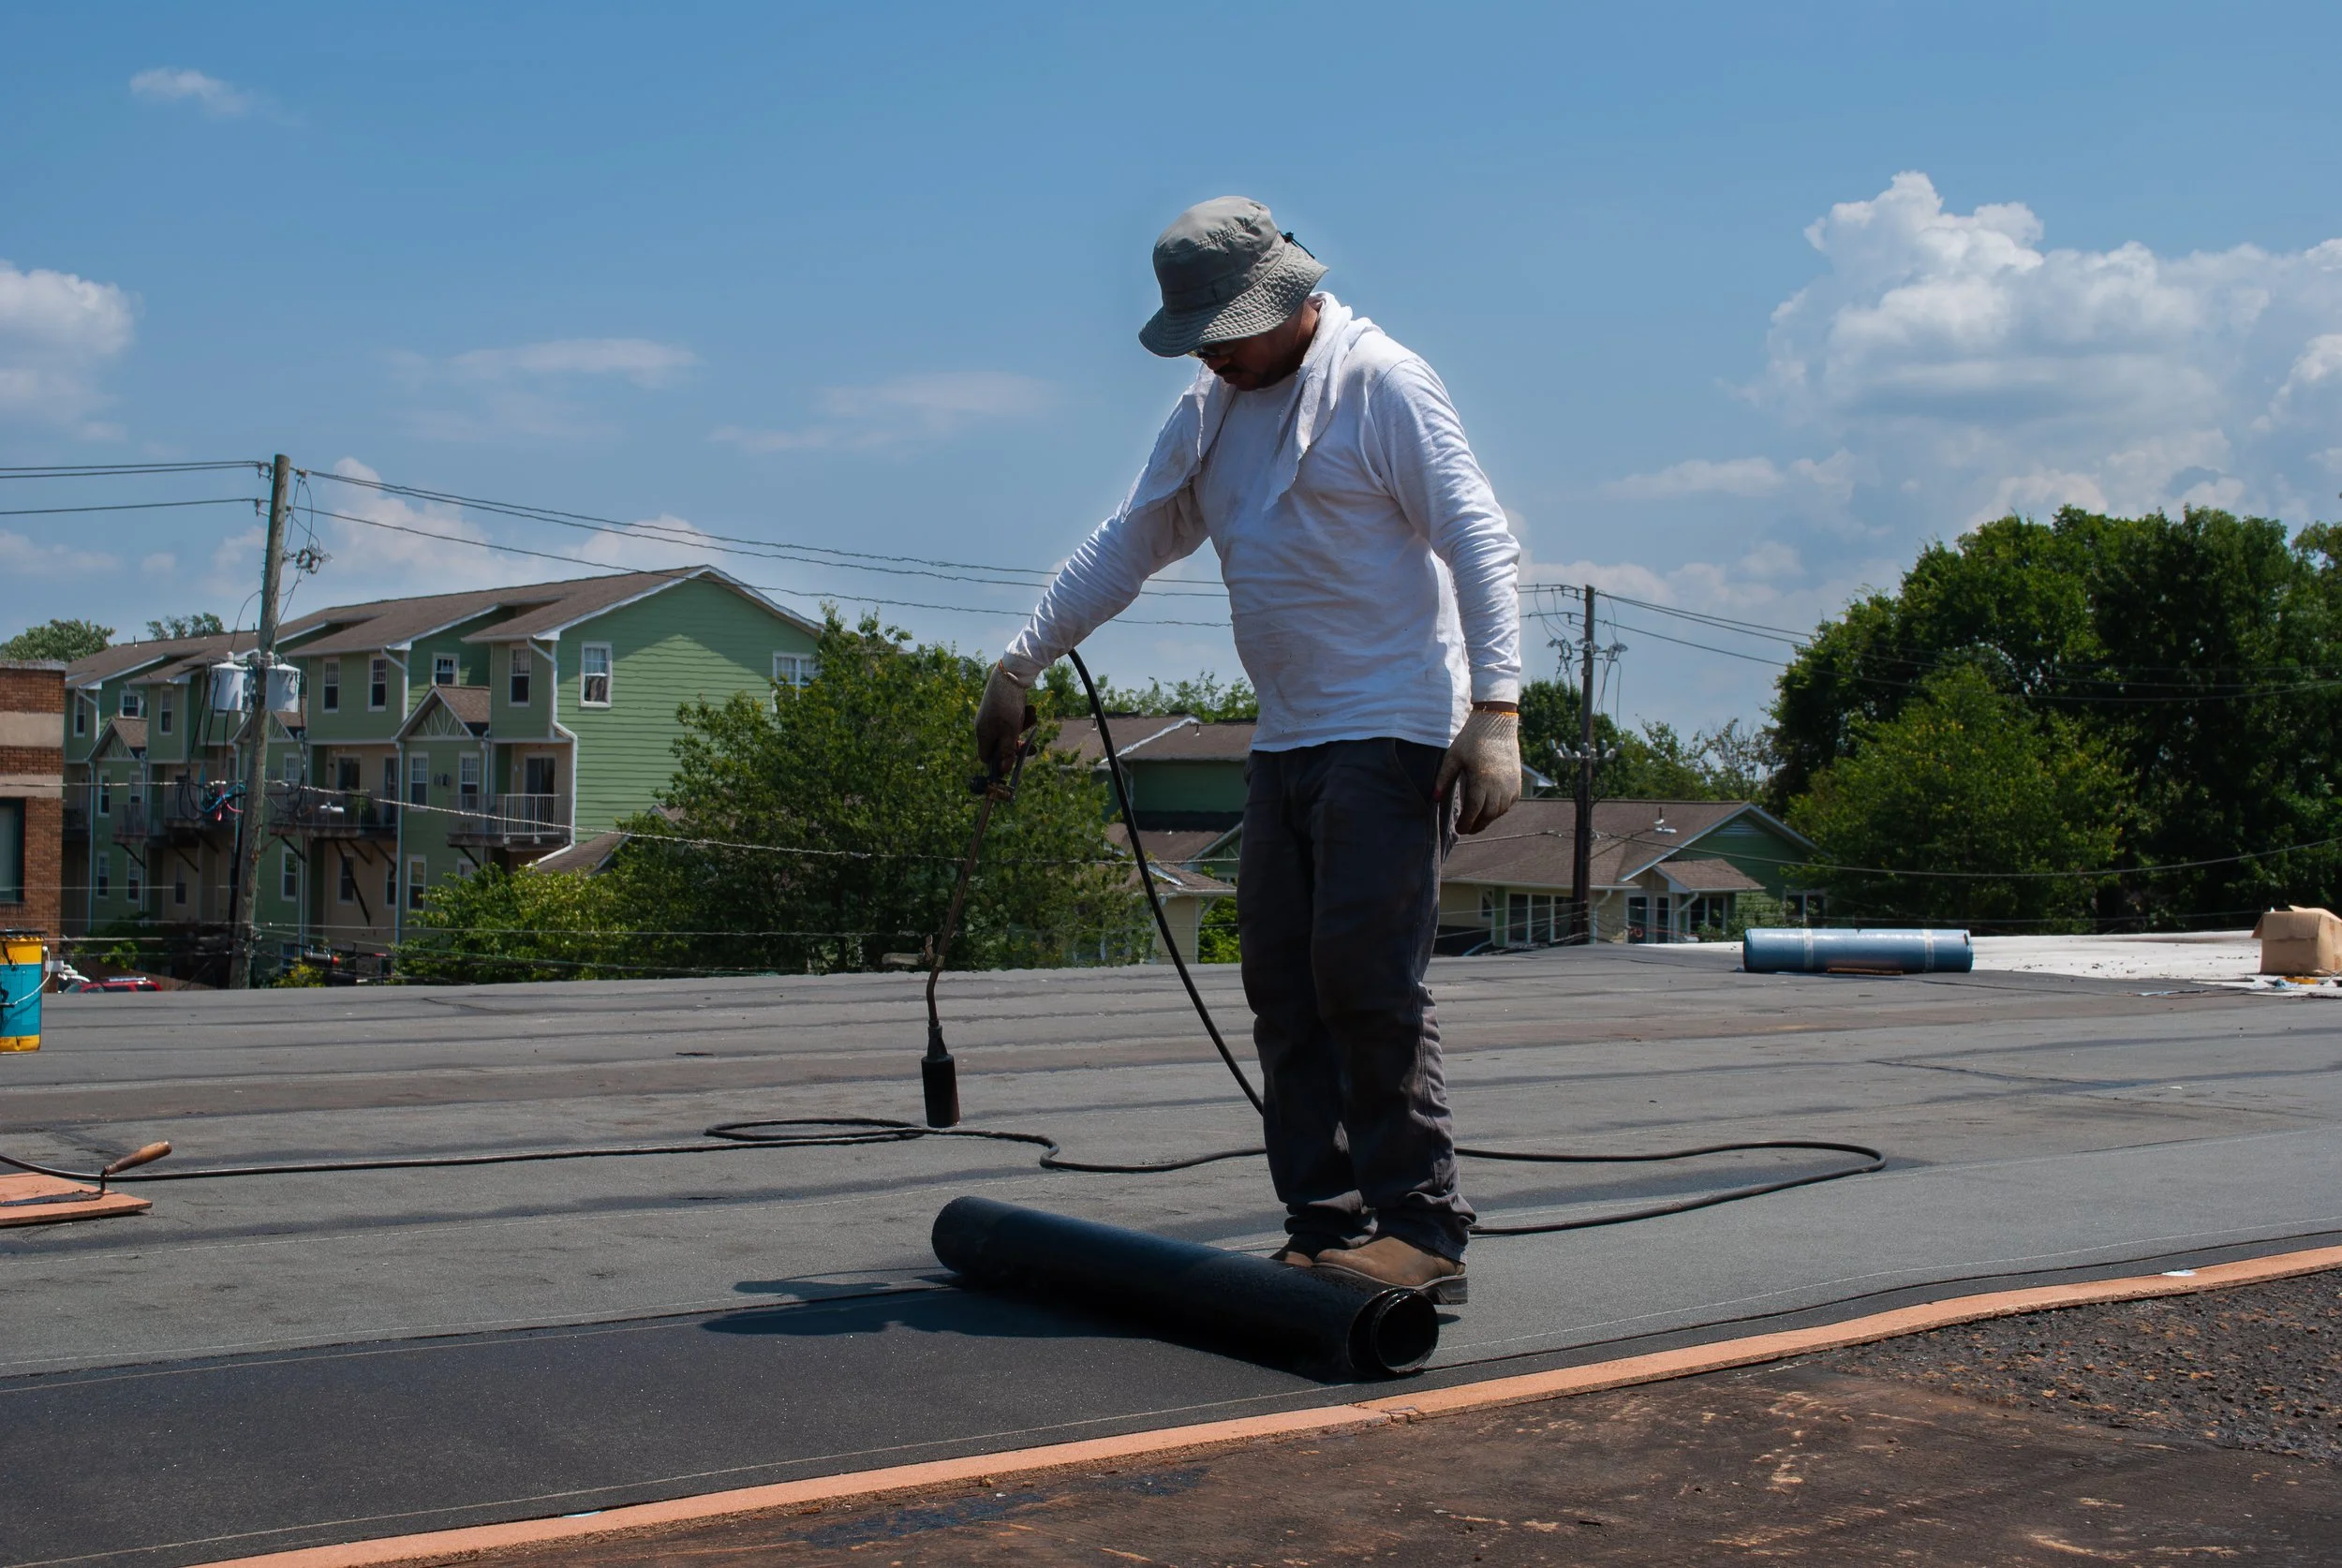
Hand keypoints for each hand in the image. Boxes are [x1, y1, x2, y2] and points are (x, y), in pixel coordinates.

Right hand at [975, 664, 1034, 775]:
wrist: (1010, 674)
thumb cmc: (1007, 706)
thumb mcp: (1010, 732)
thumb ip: (1007, 751)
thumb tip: (1003, 770)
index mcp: (983, 734)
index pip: (986, 757)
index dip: (999, 762)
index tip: (1014, 761)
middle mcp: (985, 726)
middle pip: (1001, 745)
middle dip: (1017, 744)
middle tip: (1031, 747)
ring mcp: (992, 716)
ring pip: (1010, 730)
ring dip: (1023, 727)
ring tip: (1031, 716)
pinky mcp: (1001, 707)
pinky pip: (1012, 718)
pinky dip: (1022, 716)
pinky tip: (1029, 708)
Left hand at [1435, 706, 1520, 834]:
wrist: (1496, 724)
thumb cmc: (1471, 740)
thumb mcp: (1453, 757)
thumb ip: (1444, 779)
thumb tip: (1435, 799)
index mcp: (1481, 780)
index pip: (1474, 810)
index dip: (1466, 823)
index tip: (1459, 829)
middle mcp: (1499, 785)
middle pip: (1488, 815)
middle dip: (1477, 825)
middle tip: (1467, 829)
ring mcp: (1510, 784)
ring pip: (1500, 811)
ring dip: (1488, 819)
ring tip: (1477, 821)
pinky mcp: (1517, 781)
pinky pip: (1509, 803)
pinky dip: (1500, 810)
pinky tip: (1490, 810)